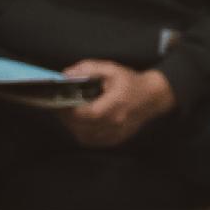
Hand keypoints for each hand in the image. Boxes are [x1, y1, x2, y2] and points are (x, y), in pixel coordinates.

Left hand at [60, 60, 177, 147]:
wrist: (152, 97)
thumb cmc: (131, 82)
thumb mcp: (110, 68)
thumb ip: (87, 69)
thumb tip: (66, 75)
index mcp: (115, 105)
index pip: (86, 114)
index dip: (69, 110)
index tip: (57, 102)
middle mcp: (116, 123)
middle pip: (83, 127)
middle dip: (67, 118)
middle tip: (58, 107)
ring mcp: (116, 133)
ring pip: (85, 137)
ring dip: (73, 127)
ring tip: (67, 114)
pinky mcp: (116, 139)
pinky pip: (93, 141)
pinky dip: (82, 133)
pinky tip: (79, 122)